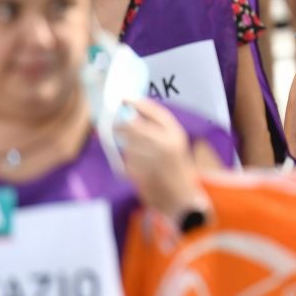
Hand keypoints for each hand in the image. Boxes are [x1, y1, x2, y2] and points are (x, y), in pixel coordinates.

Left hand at [116, 99, 206, 221]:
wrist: (181, 197)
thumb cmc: (176, 167)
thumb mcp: (175, 143)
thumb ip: (157, 129)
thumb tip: (131, 113)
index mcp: (176, 134)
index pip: (154, 111)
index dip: (137, 103)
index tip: (124, 99)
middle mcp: (166, 144)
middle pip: (134, 126)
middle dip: (121, 125)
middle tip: (114, 124)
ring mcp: (154, 159)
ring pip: (128, 145)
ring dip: (126, 147)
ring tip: (135, 152)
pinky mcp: (142, 173)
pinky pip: (127, 161)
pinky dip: (128, 162)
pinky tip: (138, 166)